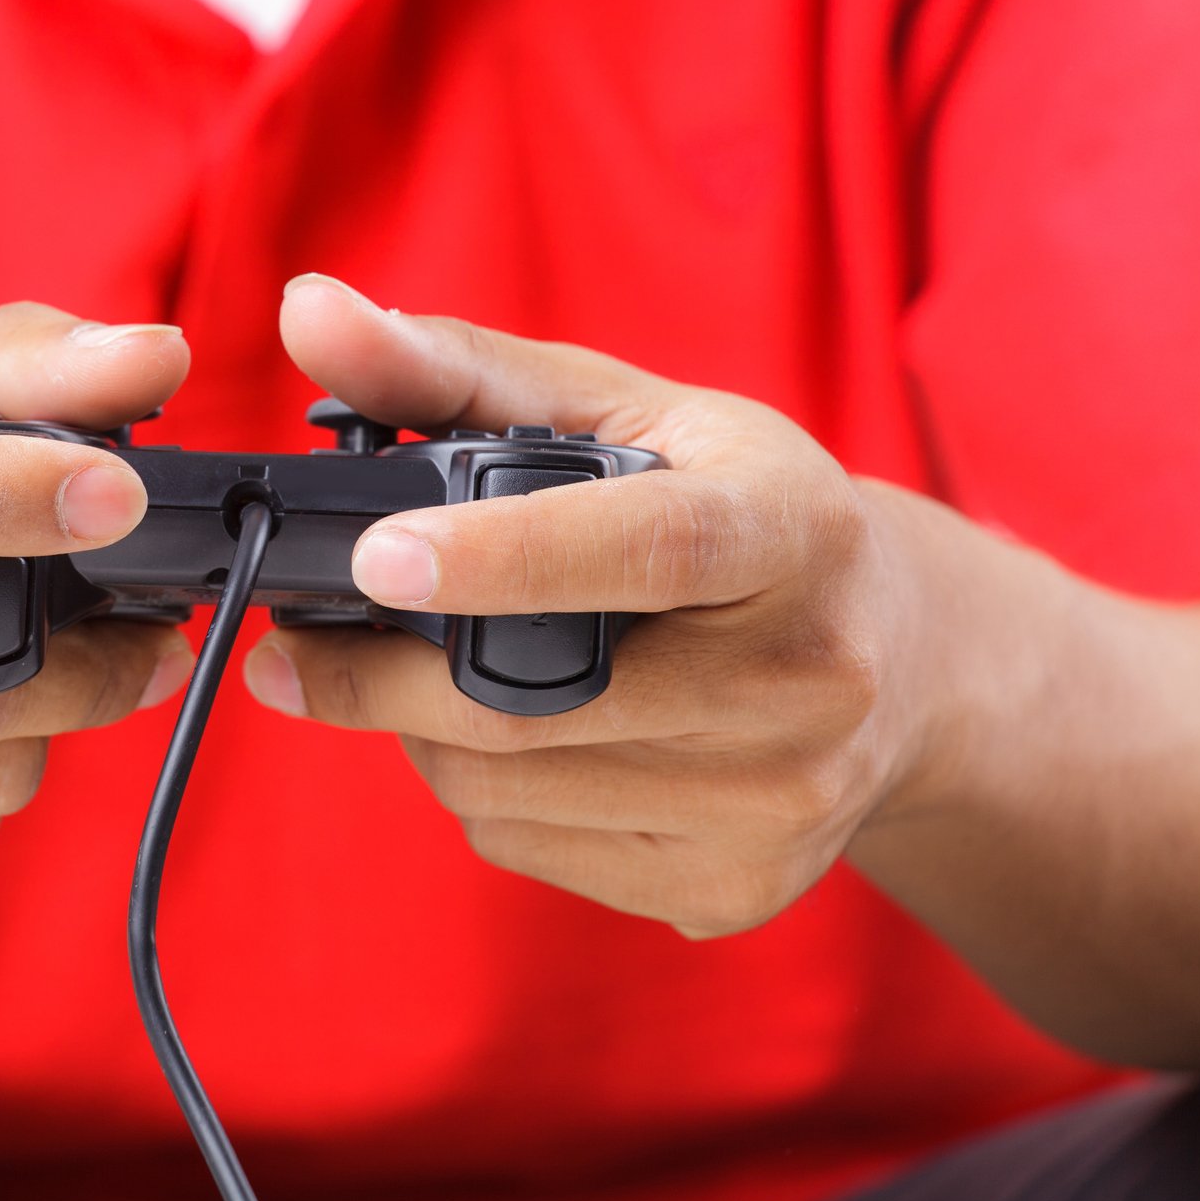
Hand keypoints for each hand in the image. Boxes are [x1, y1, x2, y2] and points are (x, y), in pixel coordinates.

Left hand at [245, 275, 928, 937]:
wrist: (905, 663)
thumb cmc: (732, 506)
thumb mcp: (624, 411)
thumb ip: (456, 367)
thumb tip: (308, 310)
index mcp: (791, 526)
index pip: (646, 548)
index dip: (504, 557)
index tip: (373, 557)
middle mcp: (807, 677)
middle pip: (537, 702)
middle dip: (381, 672)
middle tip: (294, 645)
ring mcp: (779, 803)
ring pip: (506, 788)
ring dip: (423, 731)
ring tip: (437, 671)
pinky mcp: (736, 890)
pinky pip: (527, 847)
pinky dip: (480, 790)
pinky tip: (518, 736)